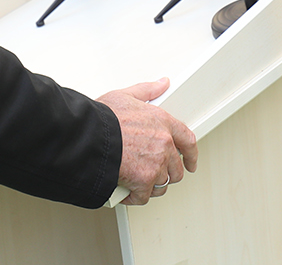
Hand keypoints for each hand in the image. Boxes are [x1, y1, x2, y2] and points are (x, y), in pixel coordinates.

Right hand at [98, 79, 197, 205]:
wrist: (90, 136)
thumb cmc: (104, 117)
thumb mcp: (126, 95)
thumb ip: (148, 90)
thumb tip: (162, 84)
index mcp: (163, 122)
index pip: (188, 141)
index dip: (192, 155)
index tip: (190, 163)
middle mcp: (164, 144)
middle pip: (176, 169)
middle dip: (166, 173)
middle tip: (153, 173)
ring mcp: (156, 164)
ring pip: (161, 184)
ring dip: (150, 185)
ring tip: (137, 182)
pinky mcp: (143, 182)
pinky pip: (144, 196)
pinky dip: (134, 196)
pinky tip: (126, 191)